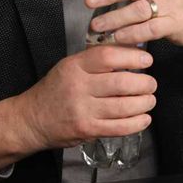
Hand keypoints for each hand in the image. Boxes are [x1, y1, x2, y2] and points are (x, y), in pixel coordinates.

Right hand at [0, 45, 155, 162]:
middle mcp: (78, 87)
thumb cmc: (55, 90)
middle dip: (144, 84)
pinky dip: (136, 123)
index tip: (146, 61)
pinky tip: (143, 118)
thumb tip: (131, 53)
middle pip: (121, 83)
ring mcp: (82, 110)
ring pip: (124, 106)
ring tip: (149, 100)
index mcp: (75, 66)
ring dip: (144, 103)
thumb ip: (96, 60)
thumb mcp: (70, 66)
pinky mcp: (87, 130)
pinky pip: (119, 127)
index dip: (132, 57)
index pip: (108, 56)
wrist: (31, 119)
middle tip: (151, 84)